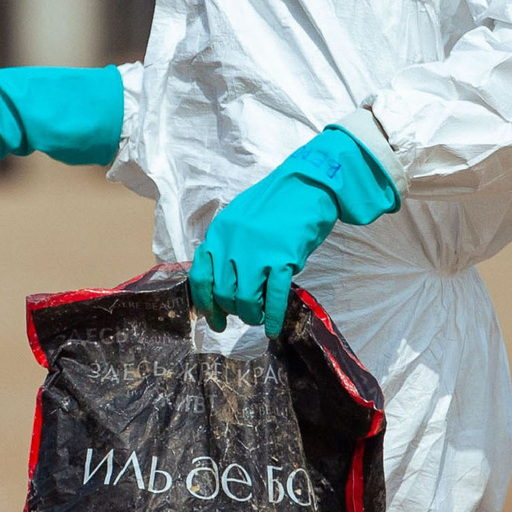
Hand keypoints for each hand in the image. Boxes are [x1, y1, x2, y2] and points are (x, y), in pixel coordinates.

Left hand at [189, 127, 399, 334]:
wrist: (310, 183)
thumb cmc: (277, 202)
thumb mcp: (240, 218)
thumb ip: (228, 244)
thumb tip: (222, 280)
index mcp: (219, 232)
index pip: (201, 276)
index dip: (205, 302)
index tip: (213, 316)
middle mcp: (233, 244)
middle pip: (223, 292)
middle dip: (231, 311)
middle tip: (241, 316)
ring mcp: (258, 252)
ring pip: (246, 300)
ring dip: (252, 316)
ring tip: (259, 318)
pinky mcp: (284, 259)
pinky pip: (275, 298)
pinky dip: (274, 317)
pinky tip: (274, 328)